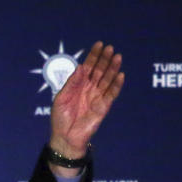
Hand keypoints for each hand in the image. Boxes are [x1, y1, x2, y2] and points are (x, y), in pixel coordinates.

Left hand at [49, 41, 123, 159]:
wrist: (65, 137)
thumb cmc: (60, 118)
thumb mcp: (61, 98)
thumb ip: (71, 83)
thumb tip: (81, 67)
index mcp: (78, 85)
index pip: (87, 67)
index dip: (93, 56)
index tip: (99, 44)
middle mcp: (89, 89)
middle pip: (99, 71)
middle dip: (104, 59)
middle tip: (110, 48)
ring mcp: (97, 97)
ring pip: (107, 80)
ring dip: (113, 69)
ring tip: (118, 57)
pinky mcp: (103, 107)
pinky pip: (111, 94)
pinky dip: (116, 85)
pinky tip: (120, 75)